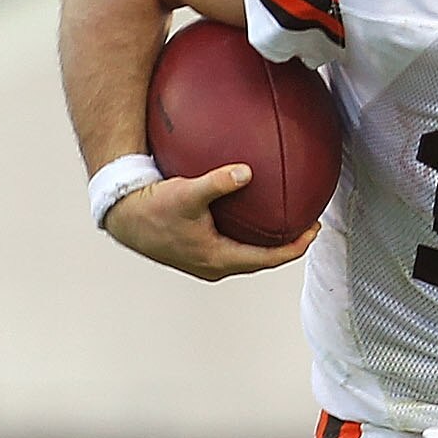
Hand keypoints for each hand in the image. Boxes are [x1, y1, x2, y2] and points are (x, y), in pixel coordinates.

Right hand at [105, 165, 316, 279]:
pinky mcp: (197, 252)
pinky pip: (232, 247)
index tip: (314, 231)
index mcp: (218, 258)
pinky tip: (251, 216)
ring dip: (268, 243)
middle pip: (261, 260)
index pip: (268, 258)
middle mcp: (214, 266)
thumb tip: (247, 172)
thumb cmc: (153, 207)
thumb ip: (218, 182)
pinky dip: (248, 236)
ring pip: (246, 255)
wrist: (123, 217)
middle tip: (307, 226)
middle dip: (286, 245)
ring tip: (287, 224)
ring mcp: (204, 262)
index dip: (294, 246)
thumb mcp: (187, 192)